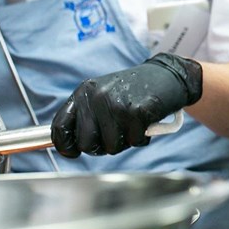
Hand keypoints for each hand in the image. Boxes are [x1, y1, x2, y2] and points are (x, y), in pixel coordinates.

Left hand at [51, 53, 201, 157]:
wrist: (168, 76)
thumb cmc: (135, 90)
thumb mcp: (103, 95)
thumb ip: (87, 115)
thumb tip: (70, 144)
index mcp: (84, 92)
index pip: (60, 127)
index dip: (65, 146)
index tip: (74, 152)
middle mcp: (96, 97)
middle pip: (86, 144)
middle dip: (101, 147)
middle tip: (116, 136)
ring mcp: (116, 104)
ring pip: (111, 147)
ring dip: (125, 142)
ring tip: (133, 126)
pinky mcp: (137, 112)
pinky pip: (134, 142)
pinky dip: (142, 138)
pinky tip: (146, 123)